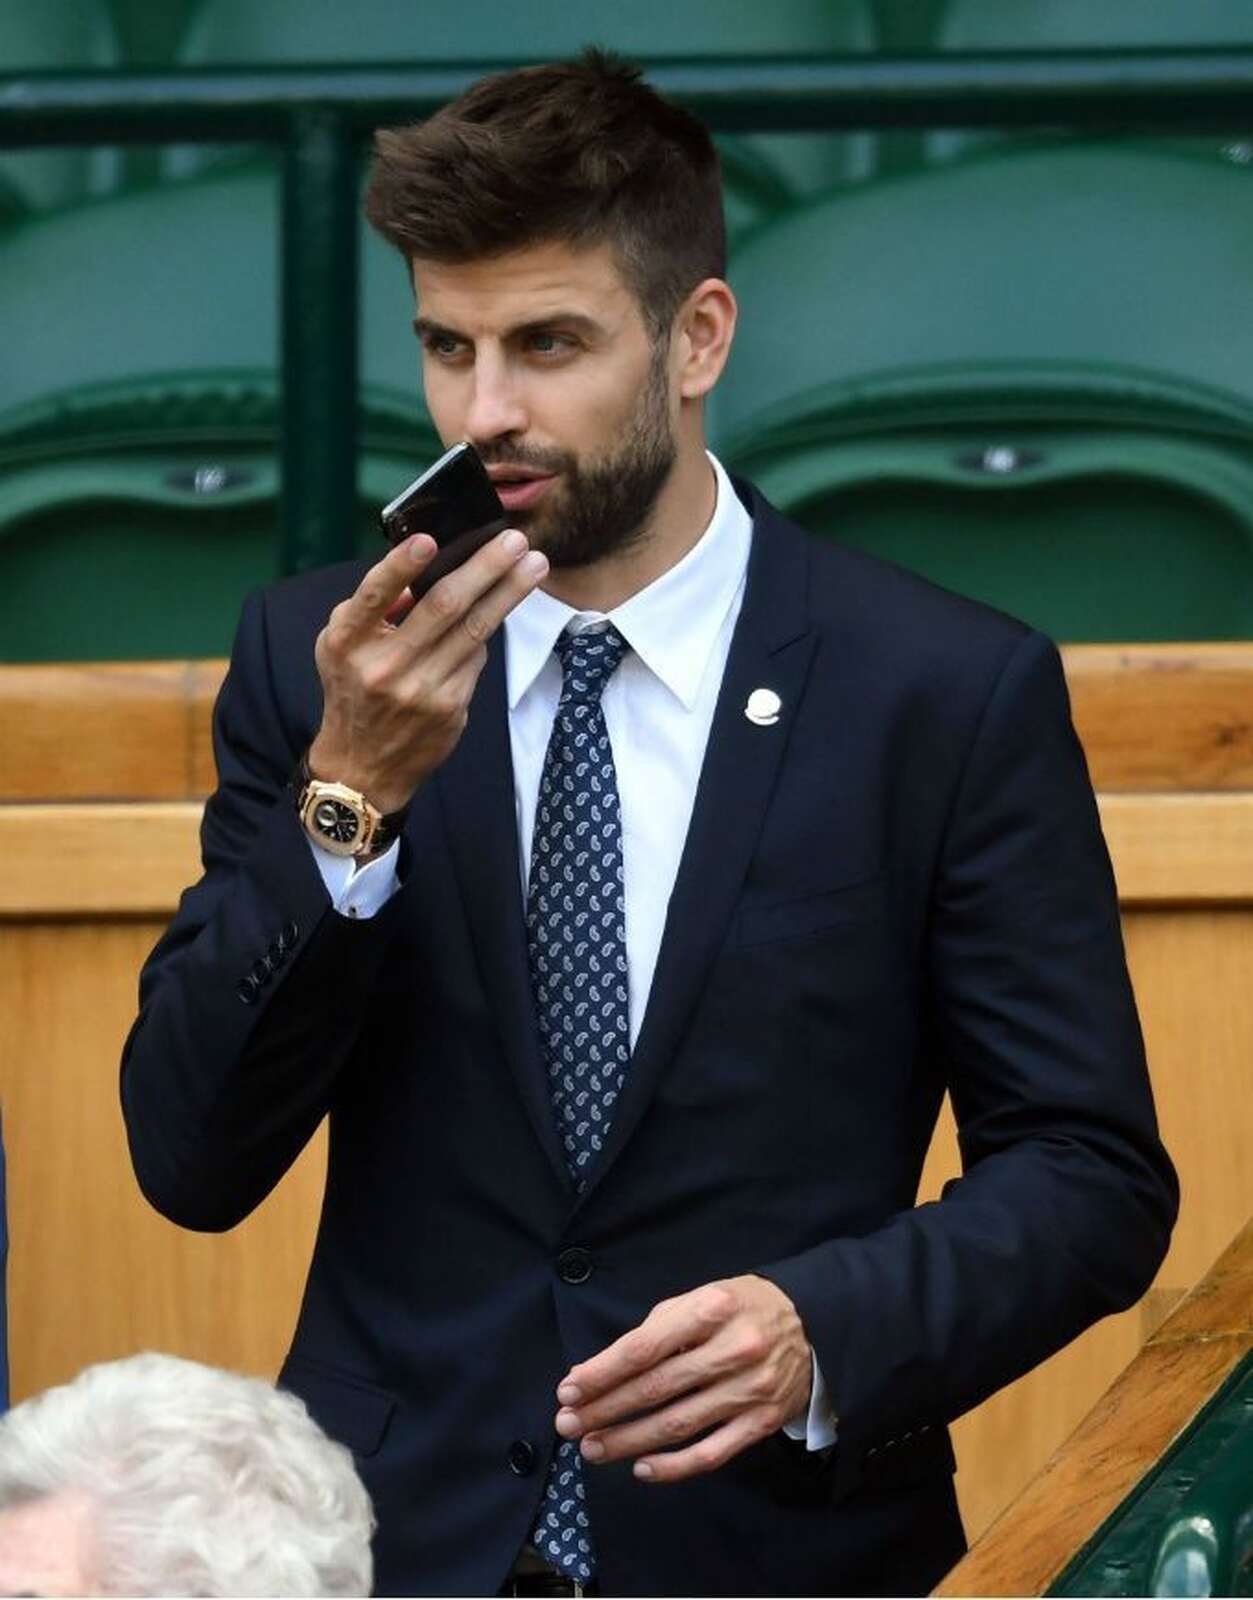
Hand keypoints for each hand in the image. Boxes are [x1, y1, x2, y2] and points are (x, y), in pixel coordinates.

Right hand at [309, 528, 546, 812]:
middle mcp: (384, 666)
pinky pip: (477, 656)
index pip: (374, 596)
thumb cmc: (355, 690)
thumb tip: (423, 569)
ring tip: (534, 564)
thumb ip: (372, 608)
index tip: (428, 540)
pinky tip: (499, 608)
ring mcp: (421, 689)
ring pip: (475, 630)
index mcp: (347, 642)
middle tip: (516, 540)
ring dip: (509, 593)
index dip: (400, 566)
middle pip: (444, 607)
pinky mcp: (451, 706)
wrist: (364, 765)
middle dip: (485, 568)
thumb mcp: (342, 646)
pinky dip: (485, 630)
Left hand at [554, 1275, 811, 1483]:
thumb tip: (600, 1370)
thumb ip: (656, 1330)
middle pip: (656, 1389)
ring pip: (678, 1424)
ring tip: (593, 1447)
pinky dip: (674, 1466)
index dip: (602, 1373)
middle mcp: (733, 1349)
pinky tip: (642, 1468)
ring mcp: (750, 1390)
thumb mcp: (700, 1298)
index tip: (568, 1390)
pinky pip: (711, 1452)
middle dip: (605, 1410)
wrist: (813, 1325)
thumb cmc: (740, 1309)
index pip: (644, 1348)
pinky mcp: (762, 1423)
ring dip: (629, 1440)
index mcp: (711, 1309)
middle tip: (569, 1425)